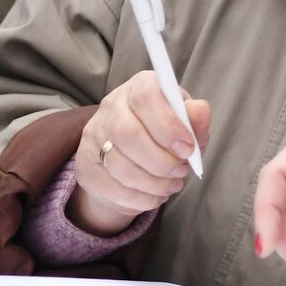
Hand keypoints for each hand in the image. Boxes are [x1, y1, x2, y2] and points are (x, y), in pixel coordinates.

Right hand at [70, 70, 210, 235]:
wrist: (136, 160)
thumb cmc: (168, 137)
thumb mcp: (189, 127)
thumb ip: (196, 120)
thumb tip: (200, 110)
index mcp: (140, 87)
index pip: (146, 98)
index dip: (168, 126)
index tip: (187, 149)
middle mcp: (112, 106)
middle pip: (127, 134)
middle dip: (160, 161)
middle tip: (180, 172)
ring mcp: (93, 135)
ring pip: (118, 165)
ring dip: (153, 183)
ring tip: (171, 186)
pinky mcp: (85, 166)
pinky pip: (111, 188)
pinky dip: (140, 198)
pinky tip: (155, 195)